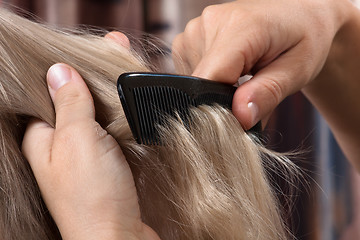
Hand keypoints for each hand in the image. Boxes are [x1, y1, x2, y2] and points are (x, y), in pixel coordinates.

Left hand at [22, 63, 159, 239]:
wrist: (121, 238)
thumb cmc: (92, 195)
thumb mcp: (77, 139)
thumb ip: (70, 104)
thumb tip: (58, 71)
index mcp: (44, 138)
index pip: (52, 92)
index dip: (73, 70)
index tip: (97, 50)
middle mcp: (64, 146)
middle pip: (79, 102)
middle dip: (99, 80)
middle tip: (122, 55)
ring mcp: (89, 157)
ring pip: (100, 117)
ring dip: (115, 98)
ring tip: (133, 73)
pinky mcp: (111, 166)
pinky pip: (115, 133)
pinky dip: (126, 118)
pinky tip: (138, 107)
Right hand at [172, 0, 350, 128]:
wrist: (298, 15)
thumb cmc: (303, 38)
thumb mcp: (298, 70)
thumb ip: (268, 93)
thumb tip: (240, 117)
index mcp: (240, 27)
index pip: (209, 79)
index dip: (219, 107)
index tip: (239, 118)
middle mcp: (210, 22)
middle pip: (201, 83)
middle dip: (221, 100)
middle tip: (251, 93)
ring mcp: (196, 28)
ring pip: (194, 80)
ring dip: (215, 89)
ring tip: (243, 76)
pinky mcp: (190, 37)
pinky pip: (191, 71)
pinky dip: (209, 79)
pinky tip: (230, 70)